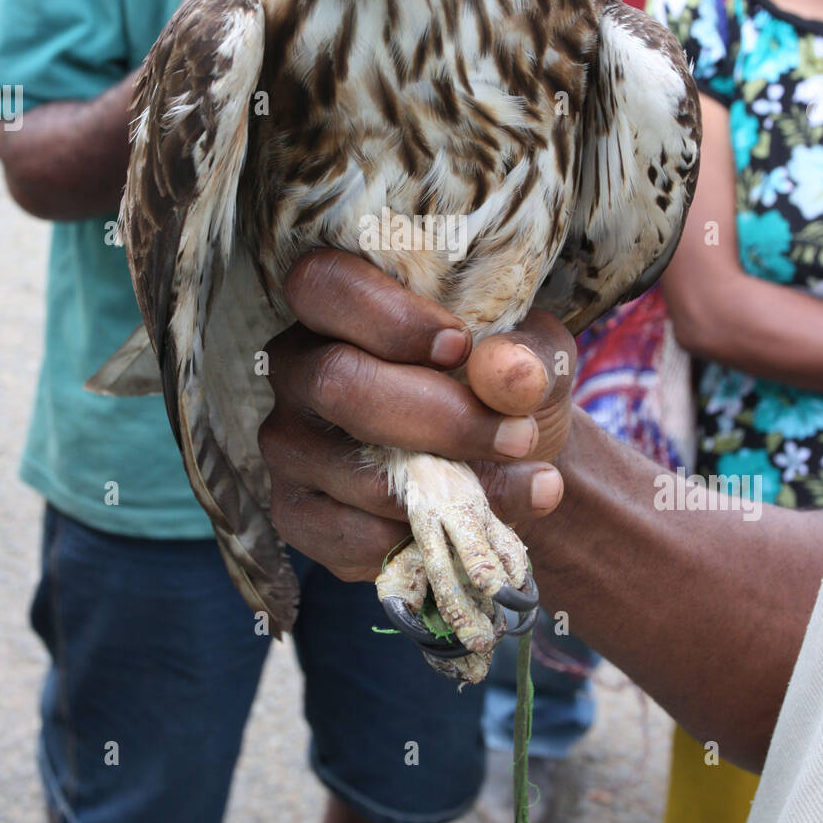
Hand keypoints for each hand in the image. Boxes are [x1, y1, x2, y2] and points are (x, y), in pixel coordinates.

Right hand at [258, 249, 574, 580]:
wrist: (507, 466)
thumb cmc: (506, 389)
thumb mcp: (535, 359)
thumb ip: (527, 358)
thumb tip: (510, 375)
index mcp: (338, 306)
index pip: (323, 284)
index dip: (386, 315)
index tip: (461, 346)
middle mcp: (297, 368)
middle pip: (336, 380)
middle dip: (438, 417)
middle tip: (518, 436)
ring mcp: (287, 443)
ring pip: (352, 470)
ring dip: (450, 489)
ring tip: (525, 486)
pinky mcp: (295, 512)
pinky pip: (348, 533)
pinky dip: (421, 537)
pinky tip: (464, 523)